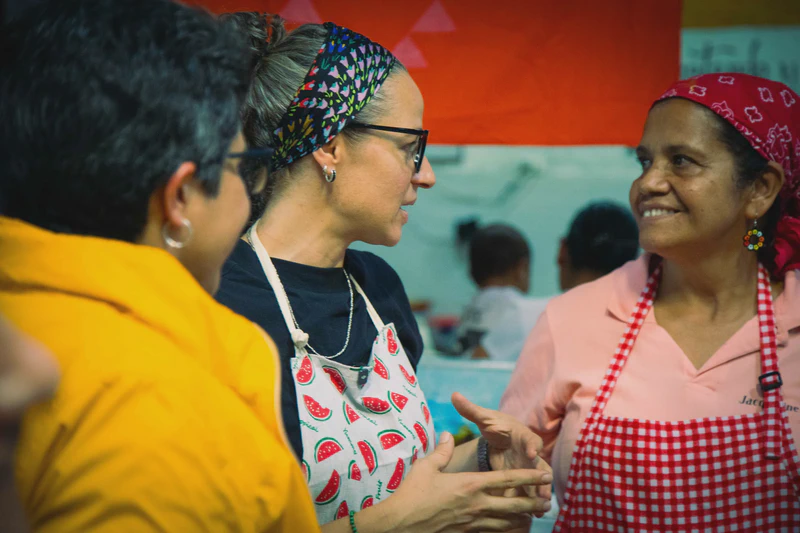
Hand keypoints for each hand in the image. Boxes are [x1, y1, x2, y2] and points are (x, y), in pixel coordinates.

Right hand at [382, 431, 551, 532]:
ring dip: (523, 517)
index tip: (545, 475)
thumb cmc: (412, 493)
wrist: (401, 524)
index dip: (529, 477)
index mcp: (471, 484)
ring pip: (507, 522)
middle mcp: (477, 504)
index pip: (508, 480)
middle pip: (515, 504)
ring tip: (534, 515)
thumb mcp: (426, 467)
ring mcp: (473, 522)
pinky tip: (511, 529)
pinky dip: (505, 530)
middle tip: (548, 501)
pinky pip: (493, 532)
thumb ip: (442, 450)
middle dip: (533, 501)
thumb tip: (448, 434)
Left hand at [452, 393, 552, 505]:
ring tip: (541, 509)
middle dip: (542, 478)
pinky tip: (530, 516)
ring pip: (538, 482)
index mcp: (521, 435)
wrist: (503, 436)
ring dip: (539, 494)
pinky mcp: (524, 479)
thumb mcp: (484, 418)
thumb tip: (454, 395)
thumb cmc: (495, 426)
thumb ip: (470, 410)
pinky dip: (530, 503)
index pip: (530, 439)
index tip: (531, 452)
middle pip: (540, 465)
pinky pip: (529, 491)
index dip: (532, 445)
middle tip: (544, 491)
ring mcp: (528, 468)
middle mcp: (529, 453)